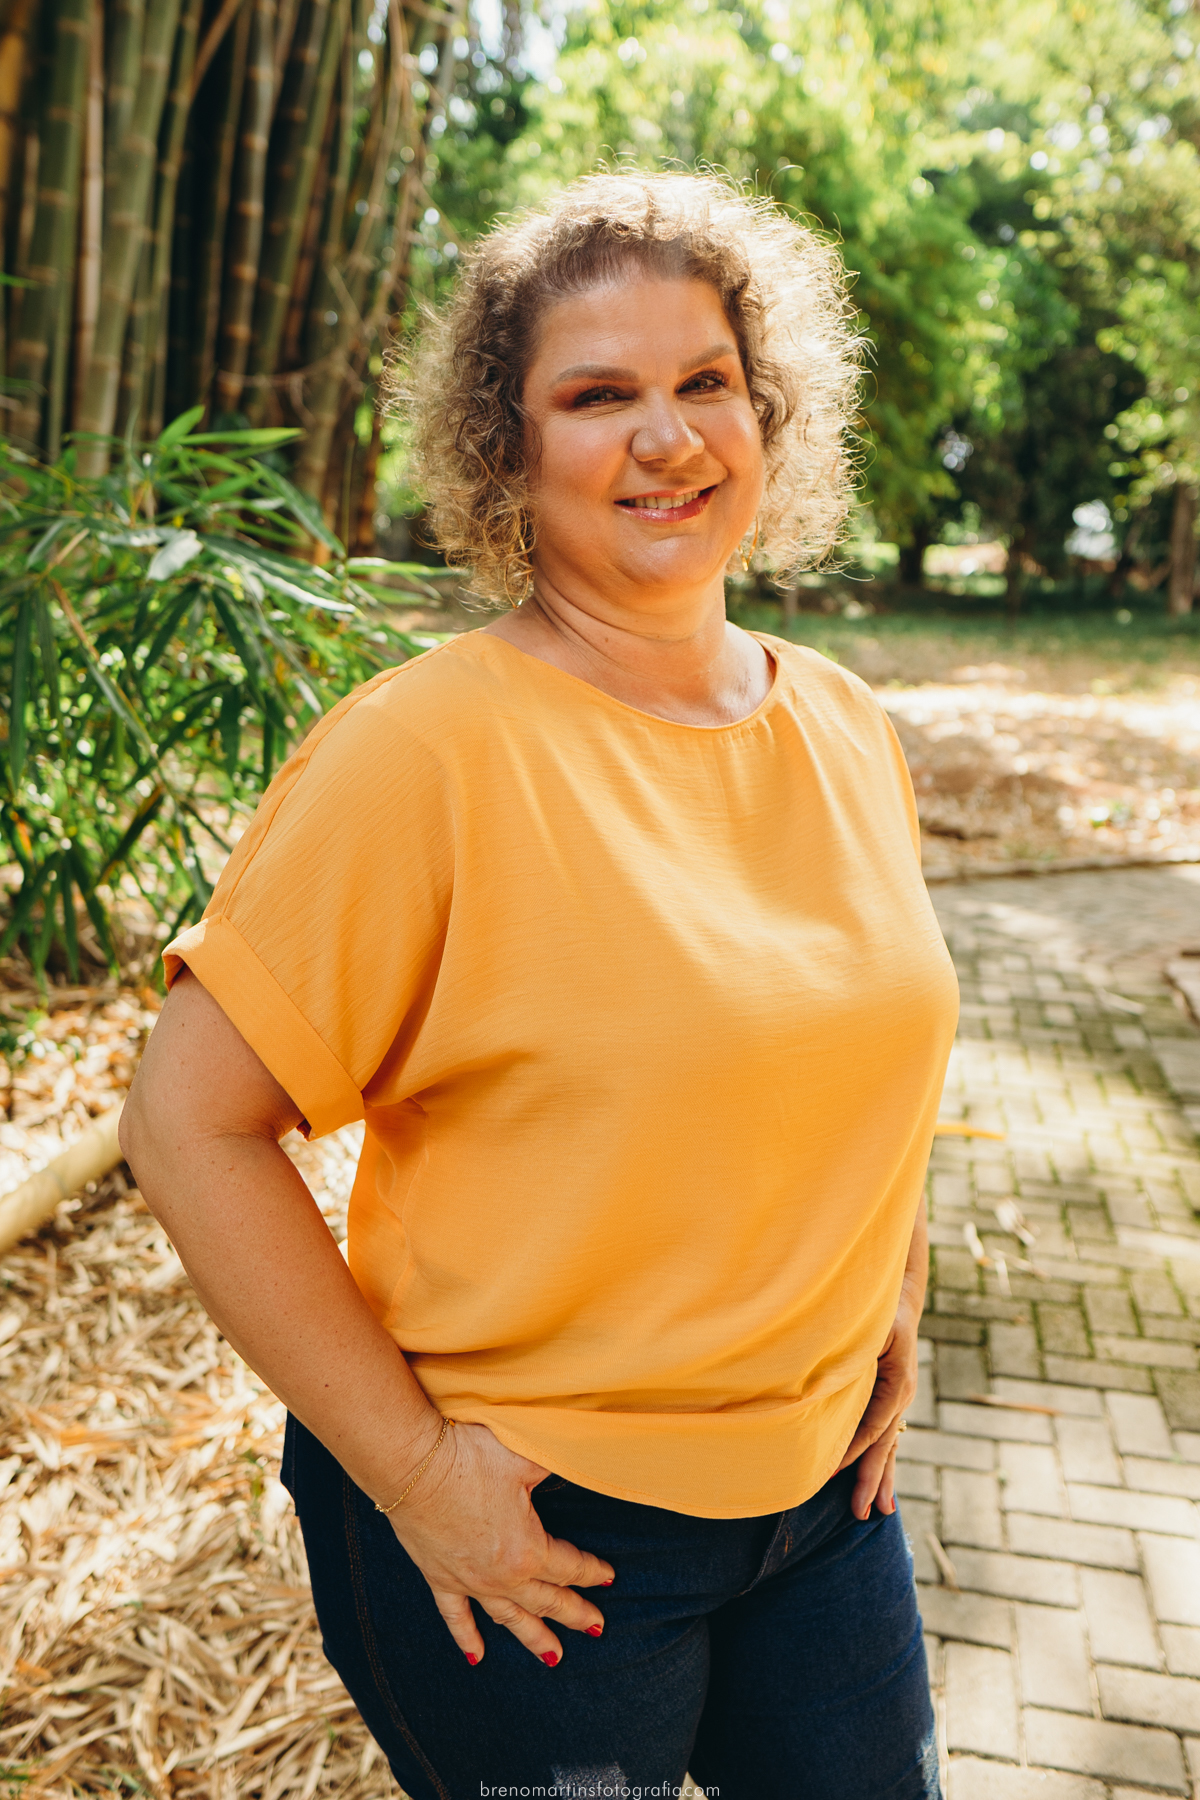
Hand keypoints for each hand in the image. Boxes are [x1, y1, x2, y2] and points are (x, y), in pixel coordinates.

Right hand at [385, 1420, 613, 1666]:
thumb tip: (579, 1461)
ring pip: (509, 1618)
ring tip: (554, 1658)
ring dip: (534, 1638)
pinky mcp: (439, 1578)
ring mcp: (470, 1582)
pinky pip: (456, 1617)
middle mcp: (502, 1576)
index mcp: (528, 1550)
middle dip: (574, 1614)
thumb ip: (557, 1466)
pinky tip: (477, 1657)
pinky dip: (468, 1638)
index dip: (593, 1571)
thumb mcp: (526, 1458)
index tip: (609, 1577)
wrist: (412, 1466)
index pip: (571, 1567)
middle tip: (596, 1628)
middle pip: (547, 1600)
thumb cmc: (470, 1458)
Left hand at [835, 1299, 919, 1521]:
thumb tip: (826, 1375)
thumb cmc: (877, 1310)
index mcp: (897, 1382)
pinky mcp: (893, 1403)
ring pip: (889, 1446)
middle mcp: (903, 1396)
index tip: (830, 1471)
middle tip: (858, 1512)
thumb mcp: (868, 1327)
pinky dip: (883, 1463)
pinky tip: (882, 1489)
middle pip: (884, 1444)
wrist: (900, 1302)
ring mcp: (902, 1401)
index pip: (873, 1425)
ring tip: (879, 1512)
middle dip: (870, 1479)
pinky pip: (887, 1438)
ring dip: (882, 1479)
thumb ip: (852, 1352)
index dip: (851, 1449)